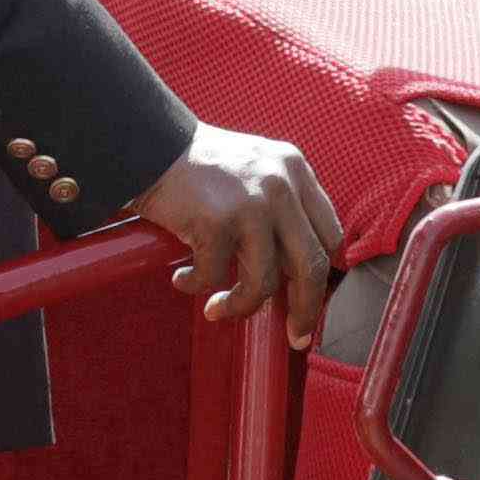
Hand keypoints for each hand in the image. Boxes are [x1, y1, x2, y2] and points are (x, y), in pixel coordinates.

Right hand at [129, 129, 336, 339]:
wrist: (148, 145)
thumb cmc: (198, 169)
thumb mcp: (255, 171)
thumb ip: (282, 208)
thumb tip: (296, 274)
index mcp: (296, 170)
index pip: (330, 235)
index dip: (323, 275)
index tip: (309, 300)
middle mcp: (281, 184)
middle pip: (311, 265)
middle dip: (306, 310)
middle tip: (294, 335)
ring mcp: (250, 202)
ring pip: (264, 282)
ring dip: (241, 306)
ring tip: (216, 308)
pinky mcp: (217, 220)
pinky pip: (215, 276)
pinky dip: (197, 286)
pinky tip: (183, 280)